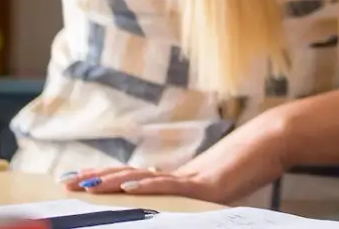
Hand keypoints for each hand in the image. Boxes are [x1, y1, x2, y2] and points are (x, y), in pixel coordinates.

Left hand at [62, 111, 287, 205]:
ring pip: (141, 180)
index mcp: (180, 179)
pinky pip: (170, 186)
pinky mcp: (204, 185)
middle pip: (128, 177)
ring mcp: (190, 178)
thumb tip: (190, 198)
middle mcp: (178, 175)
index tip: (77, 180)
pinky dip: (146, 187)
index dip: (105, 179)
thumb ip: (202, 194)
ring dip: (109, 183)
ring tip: (83, 186)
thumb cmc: (253, 163)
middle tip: (63, 183)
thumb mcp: (222, 187)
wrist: (274, 141)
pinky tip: (126, 188)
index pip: (133, 180)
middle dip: (95, 180)